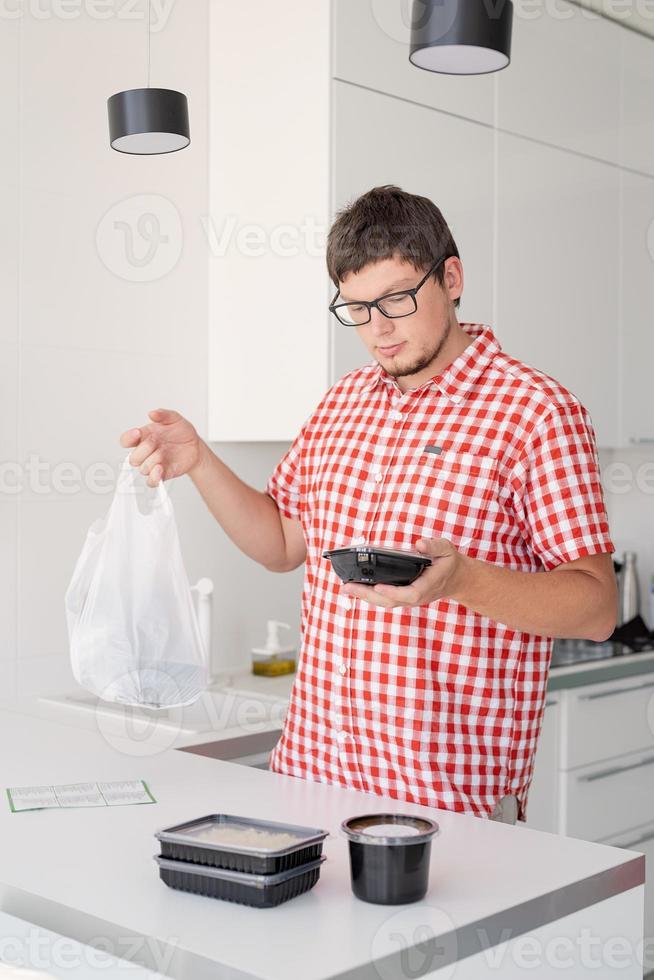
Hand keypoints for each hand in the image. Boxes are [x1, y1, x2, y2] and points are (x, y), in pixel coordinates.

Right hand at [119, 409, 203, 486]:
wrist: (195, 445)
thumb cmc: (181, 432)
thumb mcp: (175, 419)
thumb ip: (163, 414)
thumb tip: (152, 413)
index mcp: (144, 437)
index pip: (126, 440)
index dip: (128, 438)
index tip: (138, 433)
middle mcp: (146, 452)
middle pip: (133, 458)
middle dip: (143, 451)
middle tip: (155, 443)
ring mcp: (153, 464)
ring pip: (142, 469)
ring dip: (152, 462)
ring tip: (163, 454)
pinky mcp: (162, 474)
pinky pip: (151, 482)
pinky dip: (154, 477)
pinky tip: (160, 468)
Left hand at [341, 537, 466, 607]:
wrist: (457, 579)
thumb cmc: (449, 563)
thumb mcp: (447, 550)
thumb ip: (435, 546)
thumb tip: (420, 544)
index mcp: (428, 586)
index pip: (410, 594)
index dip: (393, 592)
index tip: (378, 586)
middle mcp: (417, 597)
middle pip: (391, 602)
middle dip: (368, 595)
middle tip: (347, 587)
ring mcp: (409, 599)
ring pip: (385, 602)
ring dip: (365, 596)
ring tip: (346, 588)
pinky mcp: (404, 597)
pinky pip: (385, 599)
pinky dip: (370, 595)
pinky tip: (357, 588)